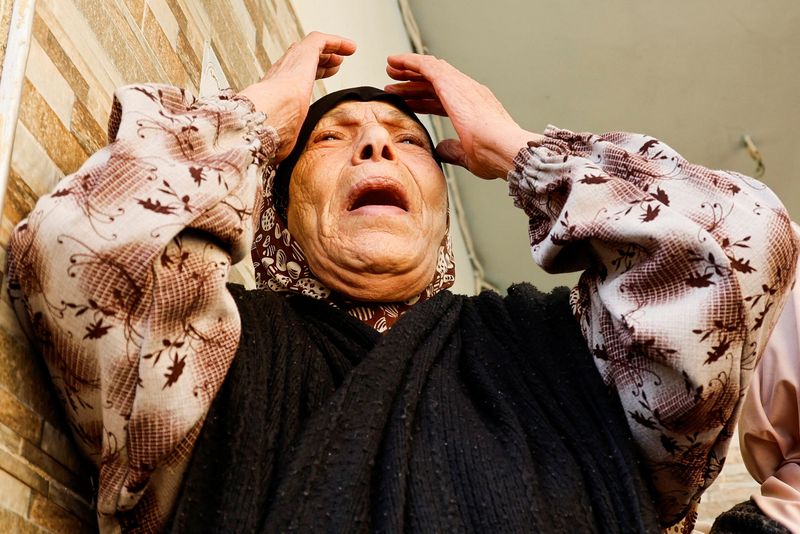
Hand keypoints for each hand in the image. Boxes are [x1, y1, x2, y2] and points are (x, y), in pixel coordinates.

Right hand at [239, 32, 355, 161]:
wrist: (266, 118)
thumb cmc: (271, 134)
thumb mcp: (285, 143)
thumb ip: (288, 148)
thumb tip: (287, 168)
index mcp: (277, 92)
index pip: (295, 78)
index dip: (311, 75)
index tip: (325, 75)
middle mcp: (282, 74)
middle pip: (303, 61)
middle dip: (320, 61)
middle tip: (336, 63)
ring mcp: (291, 63)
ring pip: (312, 49)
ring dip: (329, 50)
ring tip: (345, 53)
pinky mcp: (303, 54)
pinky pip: (321, 40)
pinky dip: (337, 42)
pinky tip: (351, 48)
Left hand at [384, 54, 542, 179]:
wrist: (505, 149)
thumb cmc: (494, 156)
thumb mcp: (468, 156)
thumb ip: (453, 150)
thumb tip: (441, 148)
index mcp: (474, 109)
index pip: (442, 101)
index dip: (422, 101)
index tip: (407, 103)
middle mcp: (469, 93)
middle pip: (435, 84)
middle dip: (413, 83)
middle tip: (394, 83)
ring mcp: (462, 86)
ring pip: (430, 70)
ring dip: (409, 69)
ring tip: (390, 68)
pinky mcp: (452, 83)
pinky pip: (426, 66)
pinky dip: (409, 62)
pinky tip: (395, 62)